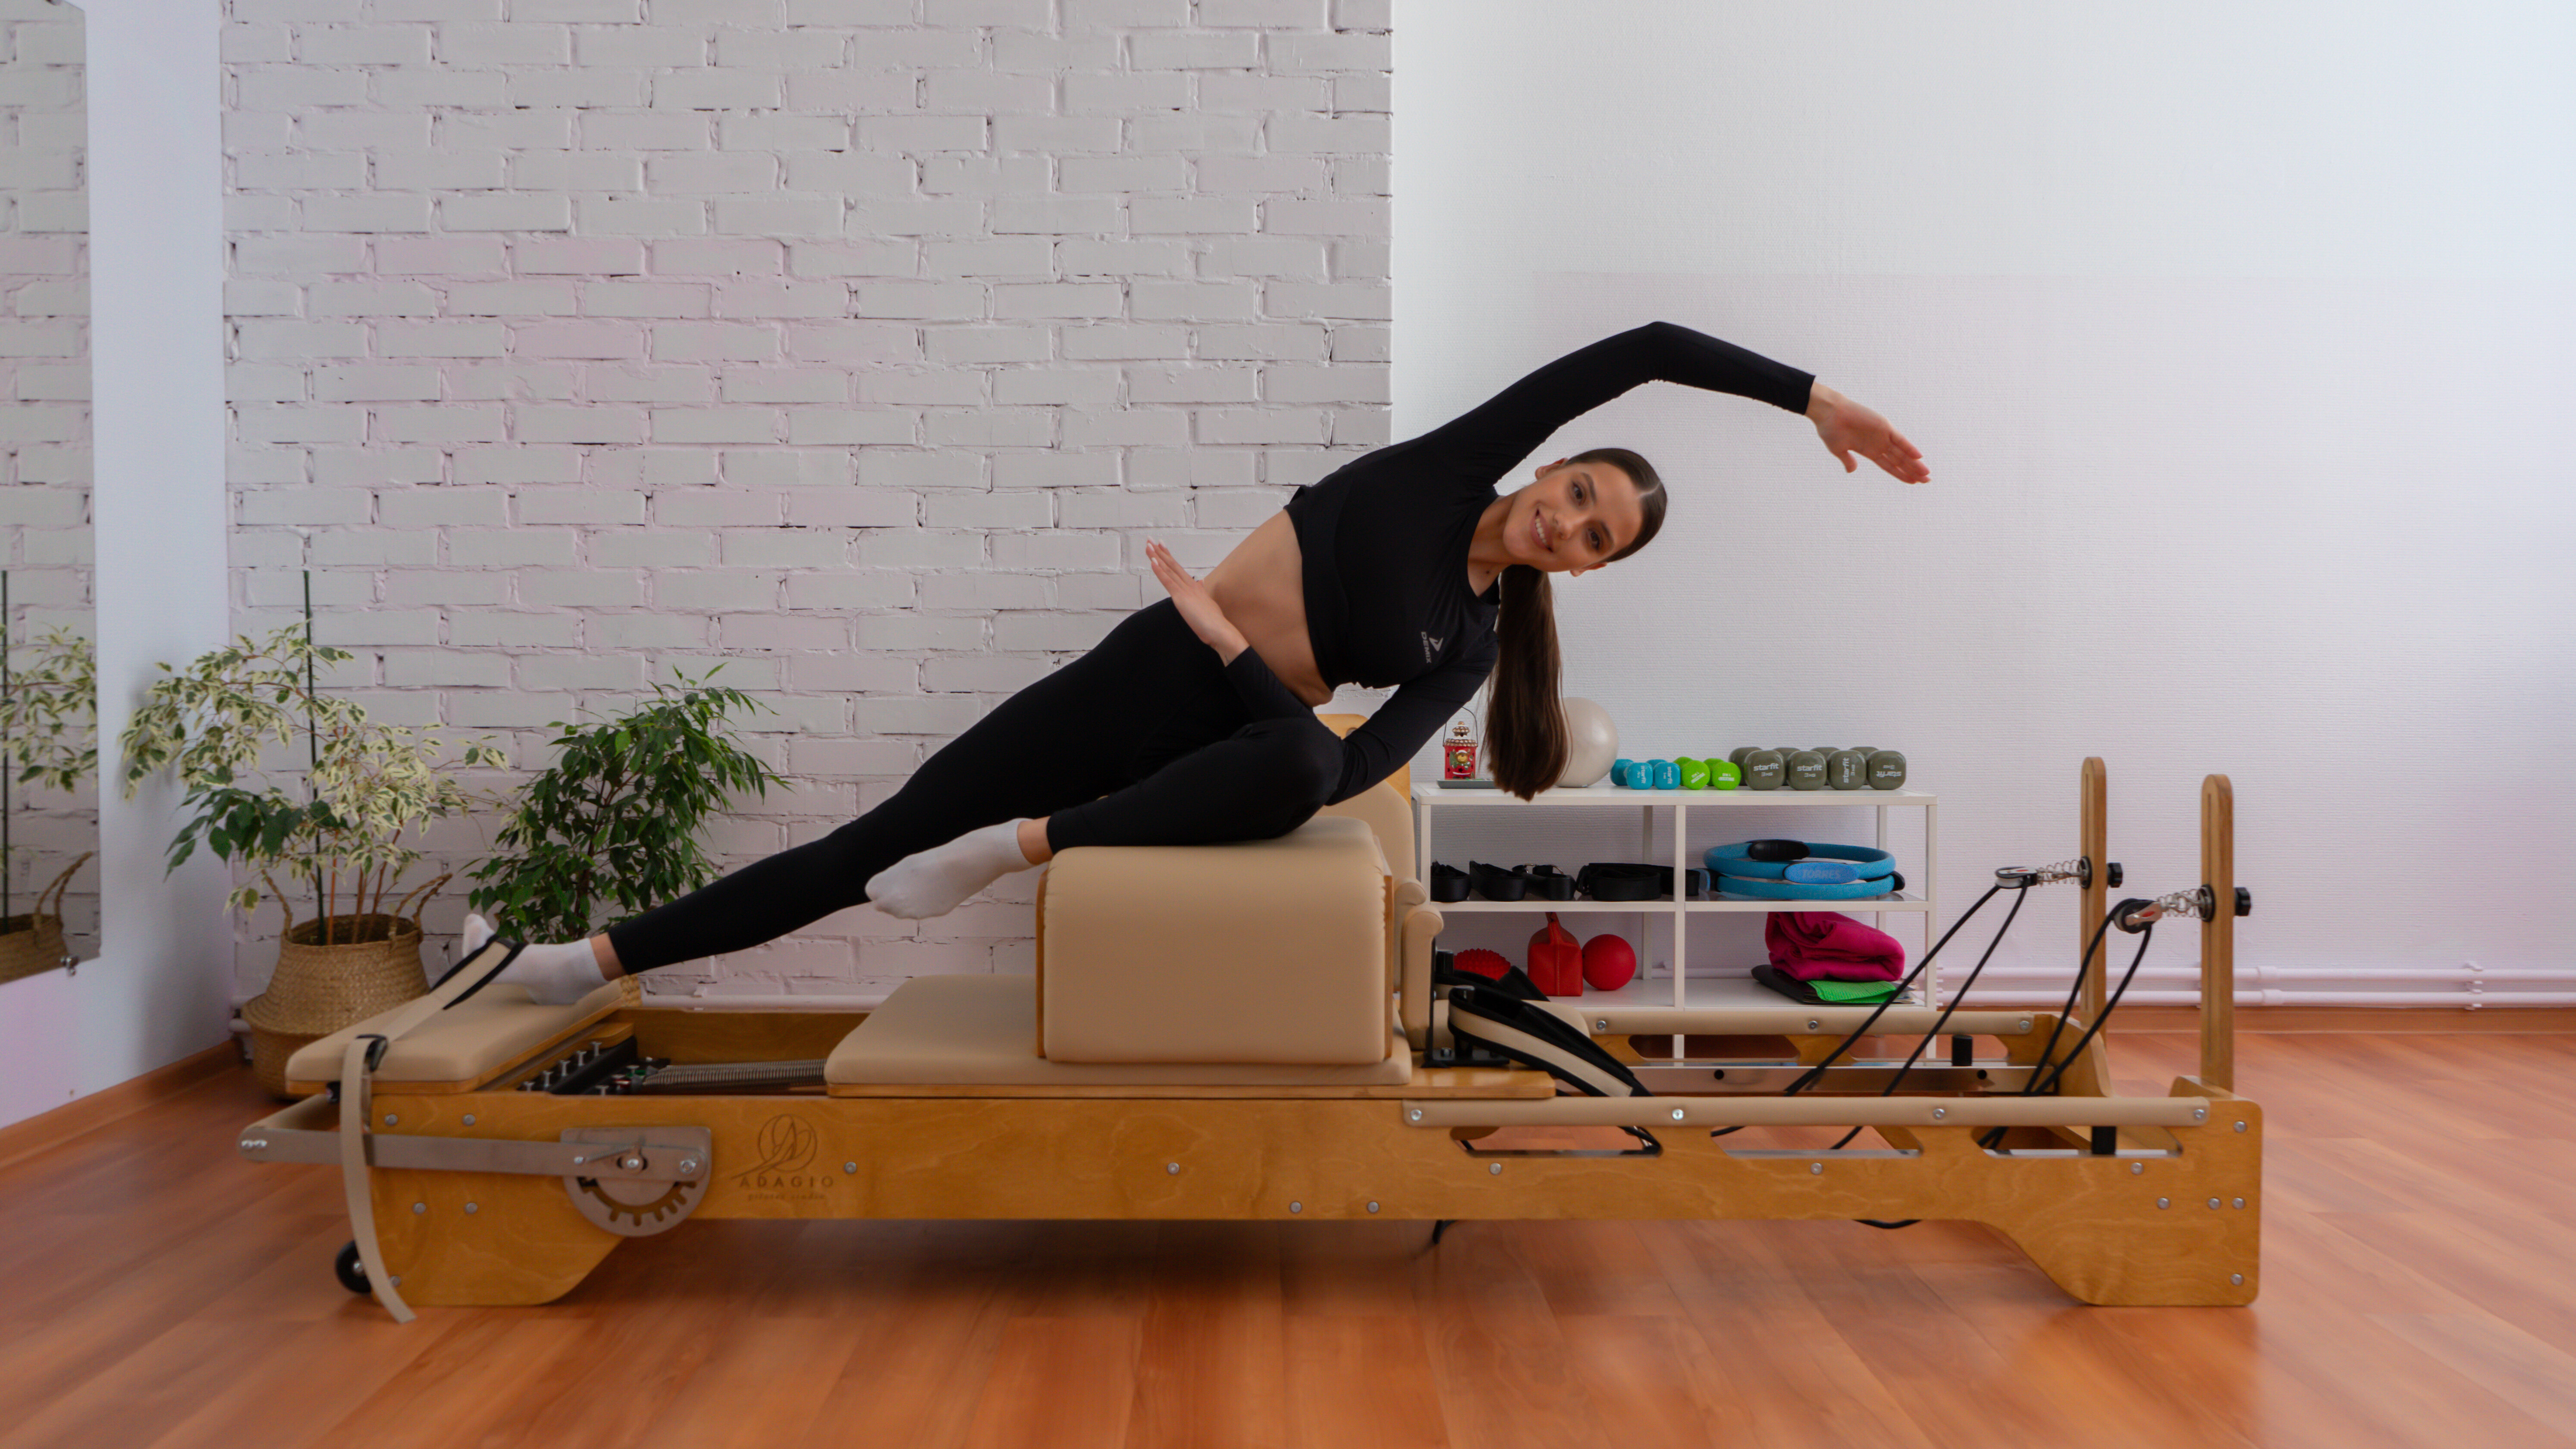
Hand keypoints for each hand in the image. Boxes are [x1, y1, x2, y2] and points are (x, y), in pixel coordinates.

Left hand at [1145, 539, 1244, 658]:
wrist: (1220, 630)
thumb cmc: (1214, 623)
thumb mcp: (1207, 604)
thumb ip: (1202, 593)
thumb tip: (1200, 583)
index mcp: (1195, 587)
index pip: (1179, 569)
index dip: (1169, 557)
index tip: (1161, 546)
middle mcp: (1190, 585)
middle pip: (1172, 565)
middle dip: (1160, 552)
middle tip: (1151, 539)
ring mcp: (1185, 590)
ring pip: (1169, 570)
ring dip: (1157, 556)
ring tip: (1149, 545)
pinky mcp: (1181, 598)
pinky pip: (1168, 581)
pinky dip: (1159, 571)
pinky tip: (1153, 562)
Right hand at [1808, 384, 1929, 483]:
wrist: (1829, 413)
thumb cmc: (1830, 430)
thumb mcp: (1839, 450)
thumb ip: (1848, 461)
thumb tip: (1852, 471)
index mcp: (1869, 452)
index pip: (1889, 466)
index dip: (1901, 474)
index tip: (1913, 482)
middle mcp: (1879, 444)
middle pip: (1900, 461)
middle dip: (1913, 471)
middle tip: (1926, 480)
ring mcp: (1882, 436)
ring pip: (1902, 453)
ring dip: (1914, 463)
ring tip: (1926, 474)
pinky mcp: (1884, 426)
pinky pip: (1900, 439)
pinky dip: (1909, 448)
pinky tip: (1919, 457)